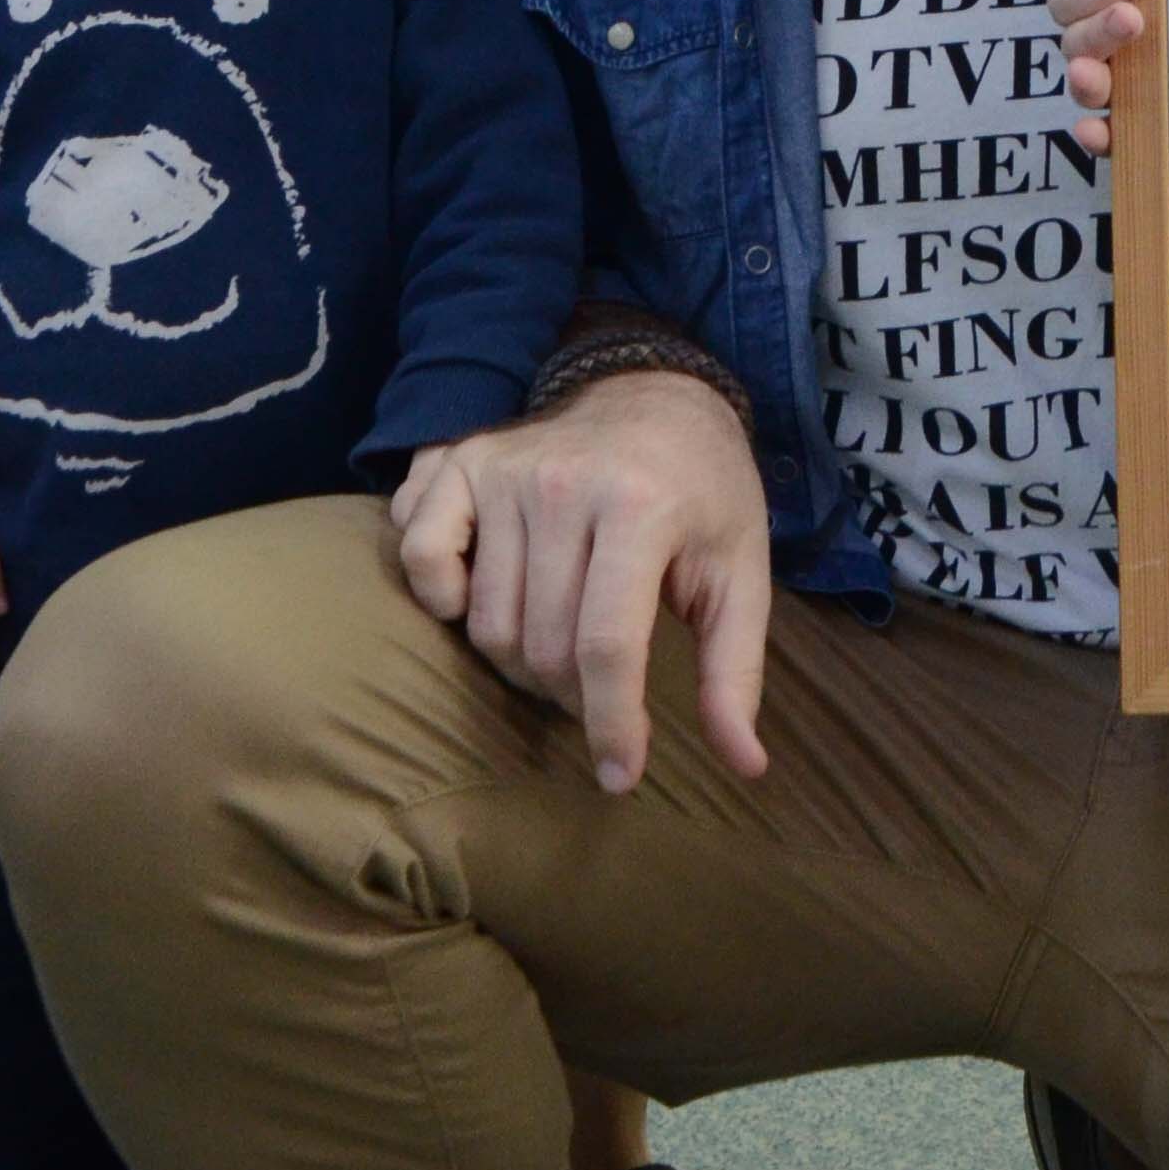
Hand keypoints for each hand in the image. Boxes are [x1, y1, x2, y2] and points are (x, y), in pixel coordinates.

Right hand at [389, 373, 771, 796]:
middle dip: (572, 696)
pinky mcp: (461, 463)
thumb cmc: (704, 493)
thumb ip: (736, 670)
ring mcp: (506, 470)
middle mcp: (567, 483)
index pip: (607, 646)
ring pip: (487, 623)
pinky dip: (444, 598)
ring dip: (519, 661)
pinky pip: (423, 559)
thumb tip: (745, 765)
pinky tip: (485, 599)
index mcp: (643, 506)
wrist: (658, 391)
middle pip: (543, 645)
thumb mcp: (741, 572)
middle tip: (599, 689)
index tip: (619, 777)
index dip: (610, 726)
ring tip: (559, 645)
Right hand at [1045, 0, 1152, 154]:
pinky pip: (1110, 138)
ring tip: (1101, 79)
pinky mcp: (1153, 122)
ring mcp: (1129, 82)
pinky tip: (1102, 133)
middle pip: (1071, 36)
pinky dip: (1098, 138)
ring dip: (1084, 81)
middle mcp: (1112, 37)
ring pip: (1084, 86)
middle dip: (1095, 26)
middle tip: (1137, 17)